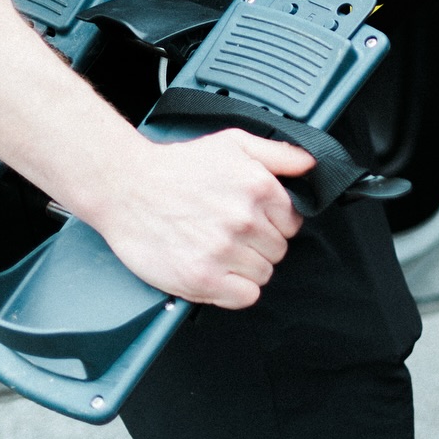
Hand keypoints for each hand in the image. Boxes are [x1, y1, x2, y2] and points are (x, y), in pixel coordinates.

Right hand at [87, 129, 314, 308]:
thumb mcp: (234, 142)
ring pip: (264, 273)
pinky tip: (218, 272)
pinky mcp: (203, 279)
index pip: (294, 221)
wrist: (127, 187)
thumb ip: (280, 153)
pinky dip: (235, 290)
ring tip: (219, 250)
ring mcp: (224, 251)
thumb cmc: (177, 166)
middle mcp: (245, 219)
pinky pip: (245, 296)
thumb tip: (312, 164)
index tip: (255, 220)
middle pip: (279, 249)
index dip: (275, 222)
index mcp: (259, 187)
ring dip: (246, 267)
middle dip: (261, 244)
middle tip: (231, 233)